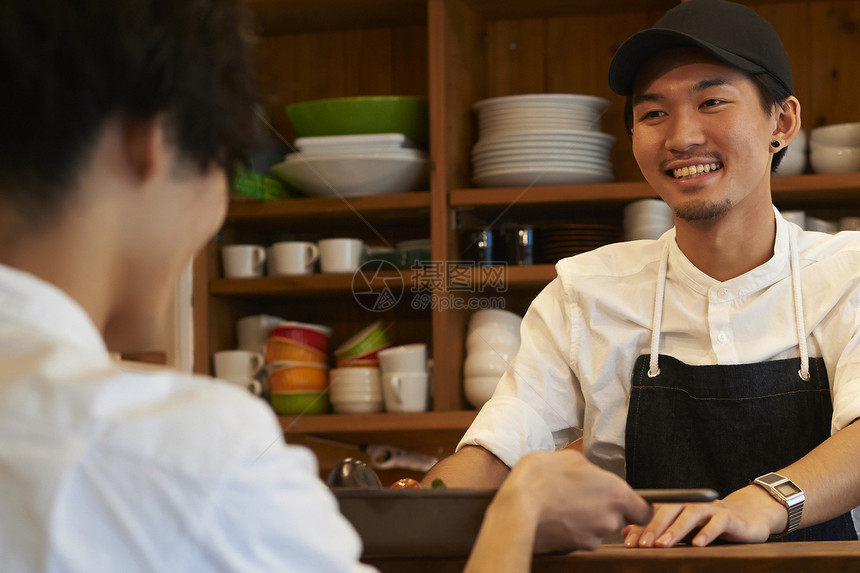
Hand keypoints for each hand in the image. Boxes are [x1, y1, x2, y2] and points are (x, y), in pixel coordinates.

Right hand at [499, 449, 652, 552]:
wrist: (517, 509)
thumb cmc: (541, 479)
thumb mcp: (568, 457)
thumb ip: (591, 469)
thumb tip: (593, 475)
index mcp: (616, 493)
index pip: (645, 510)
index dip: (636, 506)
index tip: (625, 500)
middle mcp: (610, 518)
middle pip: (619, 518)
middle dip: (605, 509)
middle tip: (584, 496)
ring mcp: (594, 536)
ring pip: (599, 528)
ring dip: (588, 519)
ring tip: (564, 504)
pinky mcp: (576, 548)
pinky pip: (581, 537)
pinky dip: (573, 529)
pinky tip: (557, 516)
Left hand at [621, 485, 785, 547]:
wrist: (746, 519)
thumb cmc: (708, 526)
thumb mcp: (681, 530)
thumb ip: (656, 530)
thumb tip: (625, 532)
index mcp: (677, 506)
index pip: (655, 513)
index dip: (641, 526)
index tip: (629, 543)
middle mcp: (691, 504)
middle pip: (669, 510)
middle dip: (654, 527)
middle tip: (642, 544)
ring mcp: (710, 509)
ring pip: (690, 514)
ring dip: (675, 529)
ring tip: (663, 544)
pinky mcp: (729, 518)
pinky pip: (717, 523)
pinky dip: (706, 532)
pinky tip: (697, 544)